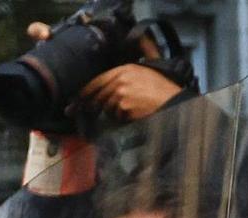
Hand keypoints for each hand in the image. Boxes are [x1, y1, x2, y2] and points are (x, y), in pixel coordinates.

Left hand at [26, 22, 182, 121]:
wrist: (173, 101)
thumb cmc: (161, 92)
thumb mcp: (143, 75)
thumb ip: (124, 78)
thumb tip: (103, 89)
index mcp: (124, 69)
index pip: (96, 81)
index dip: (83, 92)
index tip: (73, 101)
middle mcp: (120, 78)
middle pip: (96, 94)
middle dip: (87, 105)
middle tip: (74, 112)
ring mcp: (121, 91)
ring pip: (106, 107)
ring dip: (114, 113)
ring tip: (132, 110)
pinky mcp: (123, 104)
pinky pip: (116, 116)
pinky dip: (123, 118)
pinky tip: (135, 114)